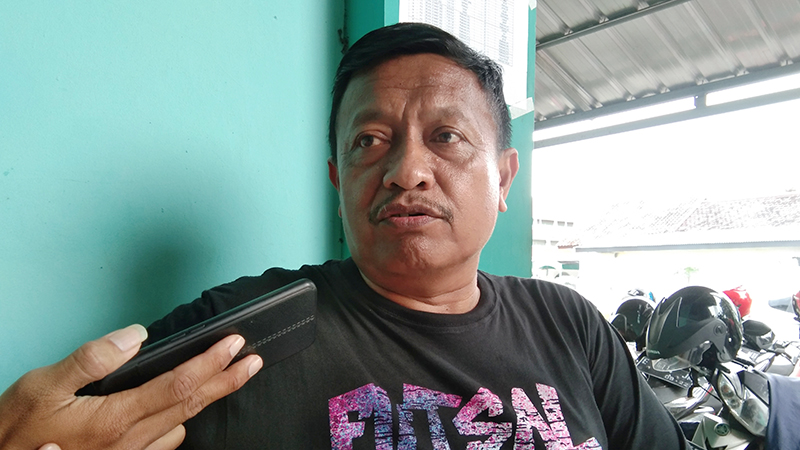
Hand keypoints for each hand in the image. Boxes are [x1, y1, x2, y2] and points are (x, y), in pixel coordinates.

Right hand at [0, 324, 262, 449]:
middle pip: (192, 404)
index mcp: (114, 418)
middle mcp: (129, 441)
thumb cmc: (14, 431)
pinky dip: (180, 422)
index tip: (234, 344)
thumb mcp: (41, 385)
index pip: (178, 384)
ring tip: (226, 376)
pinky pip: (163, 444)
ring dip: (207, 400)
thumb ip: (91, 359)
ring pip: (181, 424)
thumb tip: (134, 336)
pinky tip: (182, 410)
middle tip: (253, 360)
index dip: (211, 362)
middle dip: (227, 380)